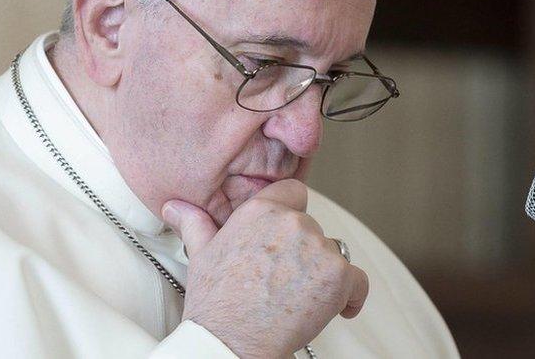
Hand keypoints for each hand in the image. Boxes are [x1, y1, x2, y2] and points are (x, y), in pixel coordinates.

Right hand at [162, 180, 368, 357]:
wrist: (232, 342)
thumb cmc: (217, 303)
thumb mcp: (201, 255)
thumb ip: (195, 223)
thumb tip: (176, 207)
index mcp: (261, 209)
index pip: (294, 192)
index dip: (292, 214)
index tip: (287, 238)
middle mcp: (293, 222)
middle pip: (313, 228)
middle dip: (303, 252)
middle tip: (282, 281)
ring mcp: (319, 248)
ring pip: (334, 254)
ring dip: (323, 274)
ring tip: (297, 298)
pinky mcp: (339, 276)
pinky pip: (358, 282)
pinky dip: (350, 297)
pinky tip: (333, 309)